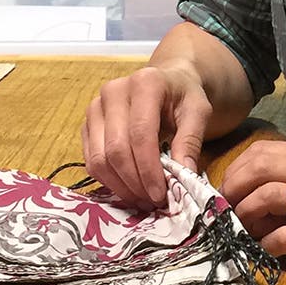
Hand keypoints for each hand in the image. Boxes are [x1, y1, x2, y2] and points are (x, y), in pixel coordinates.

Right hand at [82, 63, 214, 210]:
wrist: (167, 82)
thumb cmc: (184, 97)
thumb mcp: (198, 112)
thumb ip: (191, 141)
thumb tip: (184, 177)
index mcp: (144, 83)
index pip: (140, 134)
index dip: (149, 169)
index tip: (160, 194)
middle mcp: (114, 91)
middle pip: (116, 149)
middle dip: (134, 182)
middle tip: (152, 202)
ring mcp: (96, 107)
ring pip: (98, 158)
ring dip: (120, 186)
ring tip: (142, 200)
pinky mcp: (87, 124)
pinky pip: (90, 161)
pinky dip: (109, 181)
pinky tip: (128, 190)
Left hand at [221, 141, 285, 278]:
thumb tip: (249, 191)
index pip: (261, 151)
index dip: (235, 172)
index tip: (226, 194)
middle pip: (259, 168)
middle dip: (232, 191)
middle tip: (224, 212)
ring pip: (268, 197)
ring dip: (245, 216)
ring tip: (241, 232)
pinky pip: (285, 236)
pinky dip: (266, 244)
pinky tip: (266, 251)